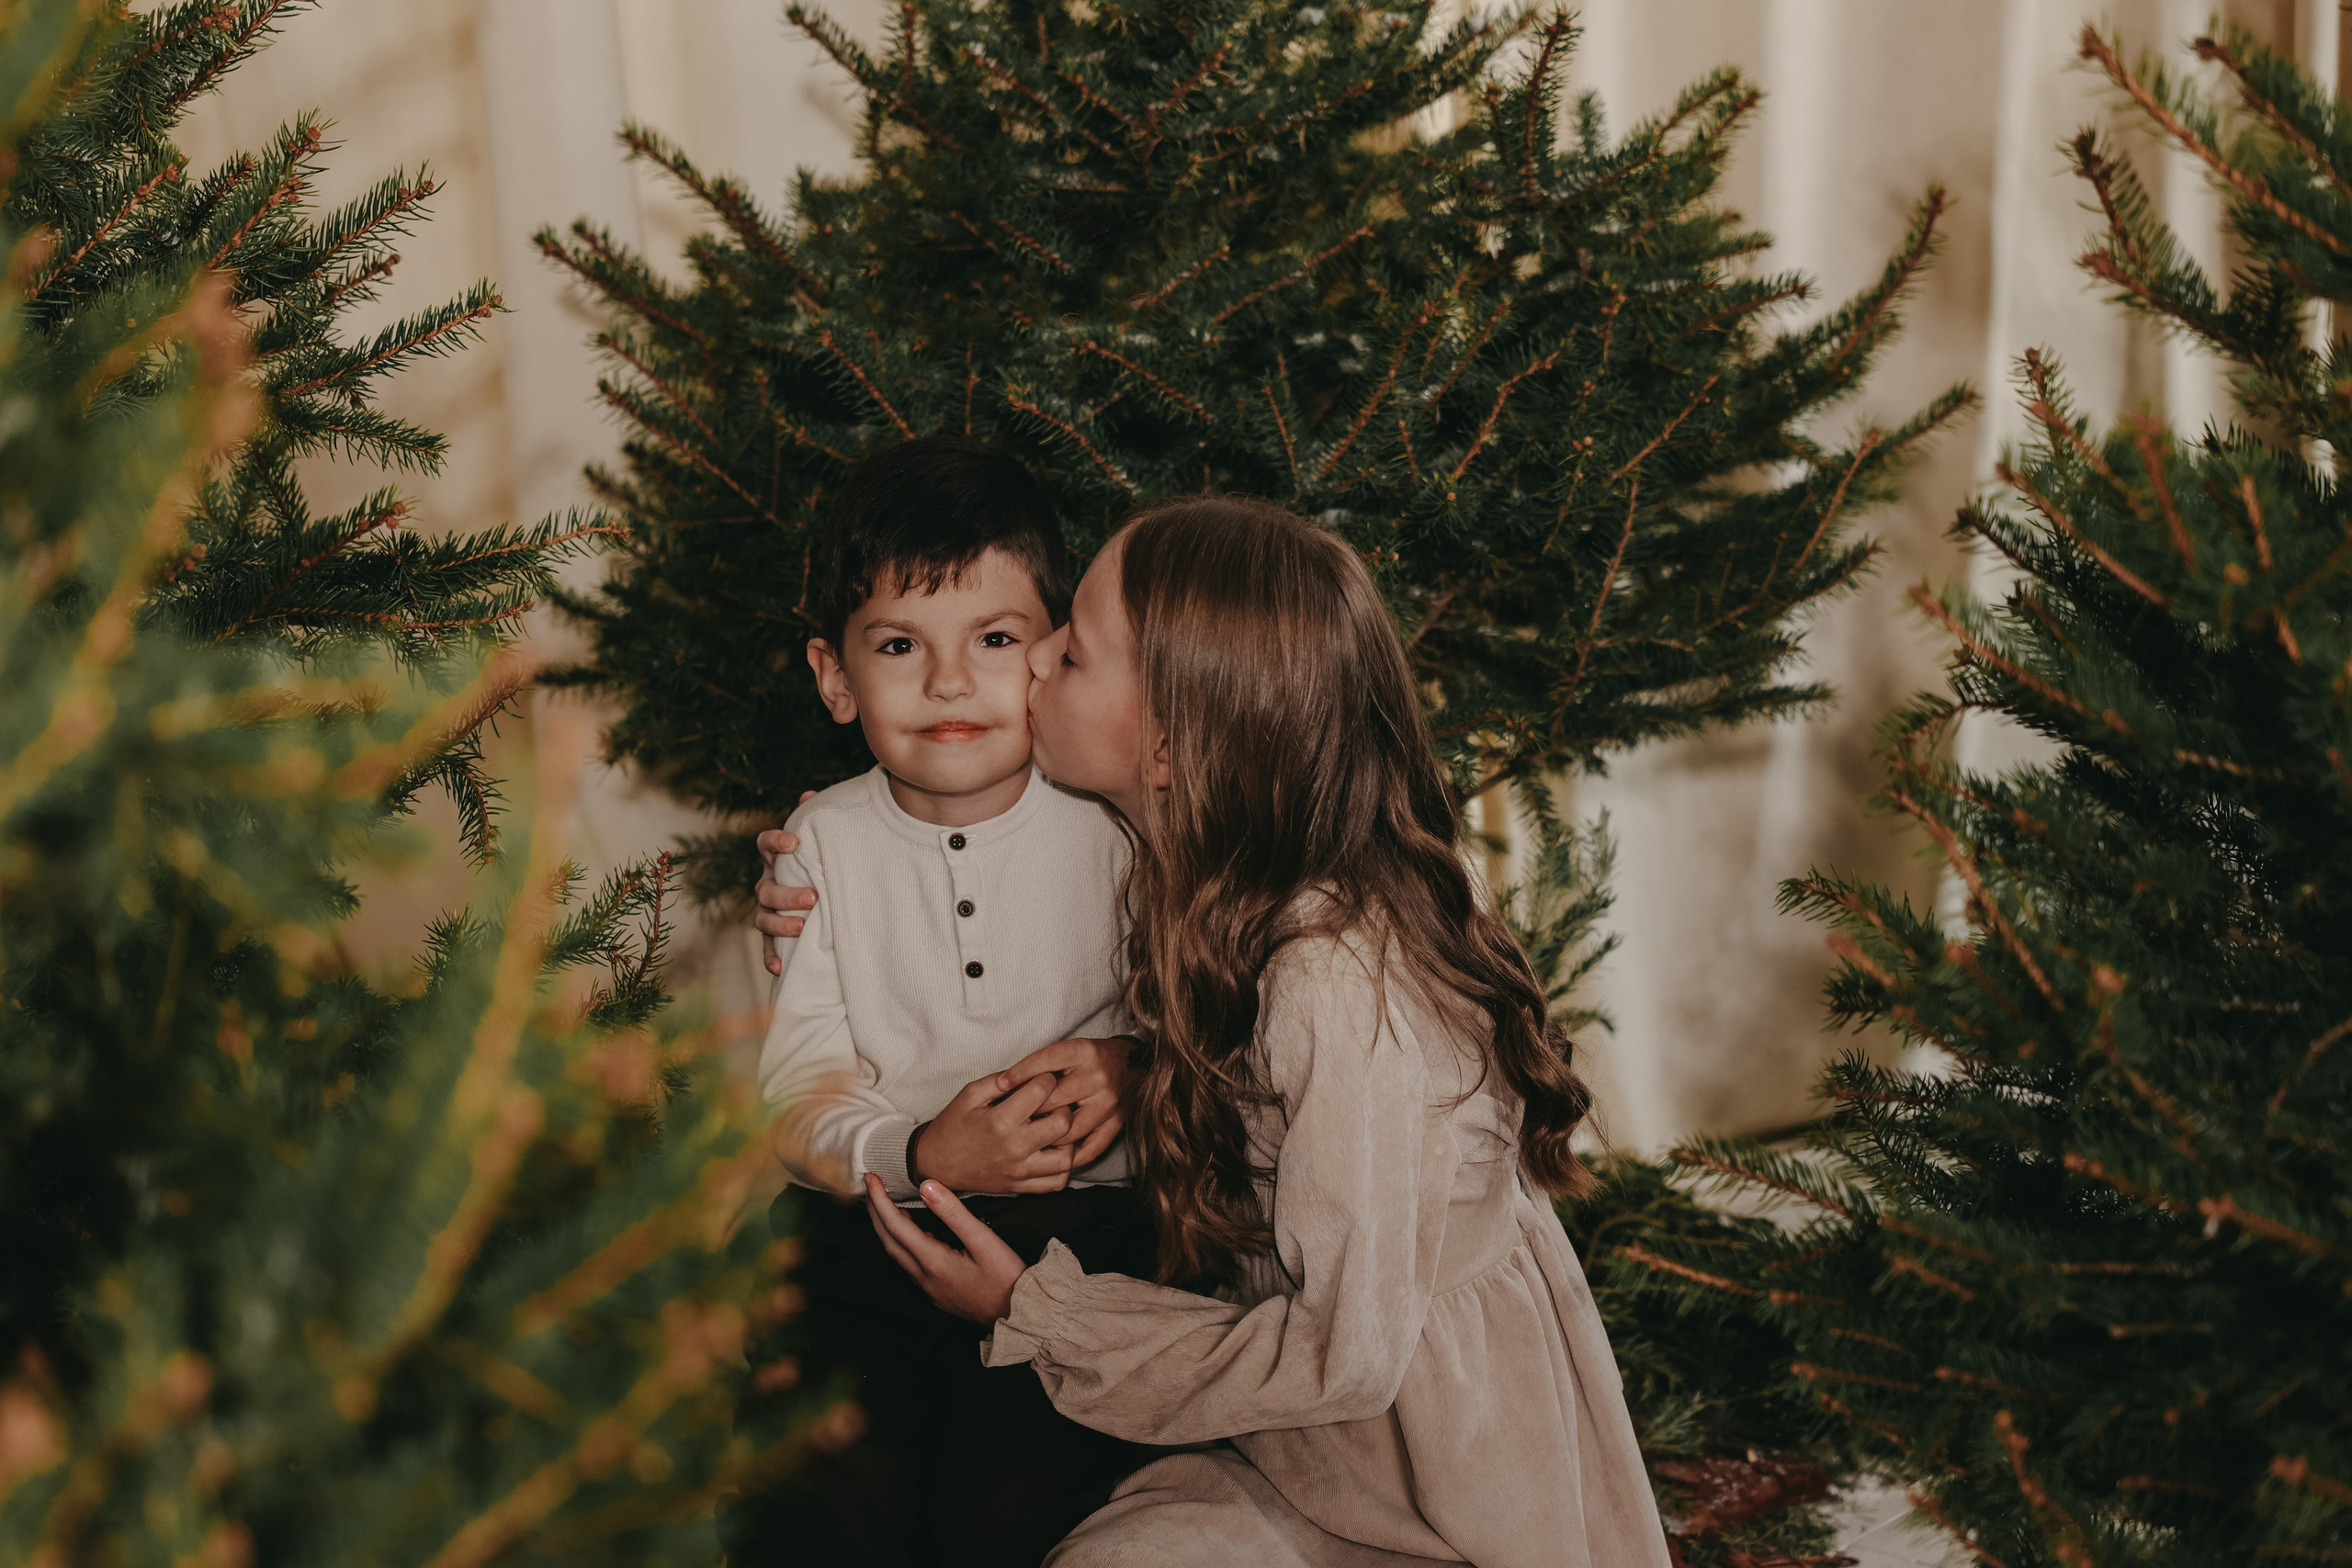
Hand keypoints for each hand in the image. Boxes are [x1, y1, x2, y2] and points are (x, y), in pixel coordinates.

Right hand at [755, 797, 817, 975]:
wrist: (829, 897)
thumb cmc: (825, 865)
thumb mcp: (826, 844)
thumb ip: (819, 821)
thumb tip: (810, 795)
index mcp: (777, 861)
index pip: (764, 845)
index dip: (775, 842)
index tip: (795, 843)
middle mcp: (767, 884)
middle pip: (766, 888)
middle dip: (787, 893)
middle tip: (813, 897)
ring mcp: (767, 911)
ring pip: (762, 917)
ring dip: (779, 923)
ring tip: (800, 927)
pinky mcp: (774, 936)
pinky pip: (767, 947)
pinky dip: (770, 957)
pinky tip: (779, 968)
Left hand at [867, 1174, 1024, 1323]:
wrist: (1018, 1317)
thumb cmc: (1006, 1279)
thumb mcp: (983, 1240)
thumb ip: (953, 1213)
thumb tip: (926, 1186)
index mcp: (932, 1261)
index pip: (894, 1225)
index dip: (880, 1199)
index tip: (871, 1177)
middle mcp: (923, 1276)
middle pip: (888, 1240)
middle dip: (875, 1212)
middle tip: (871, 1186)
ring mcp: (929, 1287)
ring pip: (896, 1254)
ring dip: (886, 1228)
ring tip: (885, 1205)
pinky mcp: (937, 1292)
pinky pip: (909, 1264)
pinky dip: (902, 1243)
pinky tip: (914, 1234)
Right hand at [911, 1069, 1083, 1193]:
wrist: (936, 1164)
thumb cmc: (953, 1125)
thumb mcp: (969, 1094)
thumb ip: (999, 1080)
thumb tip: (1026, 1070)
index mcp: (1000, 1121)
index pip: (1042, 1091)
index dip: (1047, 1078)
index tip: (1042, 1079)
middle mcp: (1014, 1148)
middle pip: (1063, 1124)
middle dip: (1064, 1106)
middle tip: (1054, 1103)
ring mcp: (1020, 1171)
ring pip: (1066, 1158)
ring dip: (1068, 1140)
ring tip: (1055, 1129)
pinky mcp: (1021, 1187)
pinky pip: (1056, 1183)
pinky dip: (1062, 1168)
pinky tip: (1053, 1152)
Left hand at [990, 1037, 1133, 1171]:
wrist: (1134, 1065)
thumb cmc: (1093, 1058)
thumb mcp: (1070, 1048)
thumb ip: (1041, 1063)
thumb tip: (1005, 1083)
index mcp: (1084, 1052)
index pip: (1045, 1062)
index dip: (1020, 1073)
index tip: (1002, 1085)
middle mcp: (1098, 1077)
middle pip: (1054, 1099)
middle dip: (1030, 1109)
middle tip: (1012, 1119)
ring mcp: (1109, 1103)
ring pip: (1069, 1129)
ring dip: (1047, 1136)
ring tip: (1029, 1139)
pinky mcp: (1117, 1124)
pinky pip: (1091, 1148)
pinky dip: (1070, 1157)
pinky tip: (1054, 1156)